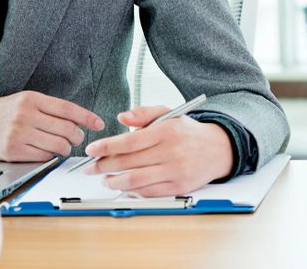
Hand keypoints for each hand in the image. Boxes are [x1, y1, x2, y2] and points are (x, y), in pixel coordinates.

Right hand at [0, 91, 104, 161]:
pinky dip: (50, 157)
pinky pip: (44, 157)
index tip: (98, 123)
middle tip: (76, 138)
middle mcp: (26, 114)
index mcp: (31, 98)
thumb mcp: (23, 101)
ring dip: (65, 149)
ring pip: (59, 146)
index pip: (67, 108)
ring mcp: (20, 133)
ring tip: (61, 146)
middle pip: (67, 129)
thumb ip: (46, 108)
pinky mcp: (14, 151)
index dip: (86, 117)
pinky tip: (45, 152)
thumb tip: (75, 120)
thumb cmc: (1, 112)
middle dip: (77, 136)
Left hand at [82, 105, 233, 196]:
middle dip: (104, 166)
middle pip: (129, 163)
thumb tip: (121, 118)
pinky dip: (132, 191)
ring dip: (115, 182)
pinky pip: (150, 193)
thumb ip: (143, 113)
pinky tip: (123, 186)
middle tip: (89, 167)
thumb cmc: (186, 130)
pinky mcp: (179, 188)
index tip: (91, 149)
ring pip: (137, 181)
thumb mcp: (167, 112)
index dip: (106, 147)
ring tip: (104, 178)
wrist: (217, 149)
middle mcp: (170, 153)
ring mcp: (175, 172)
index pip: (128, 142)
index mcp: (165, 132)